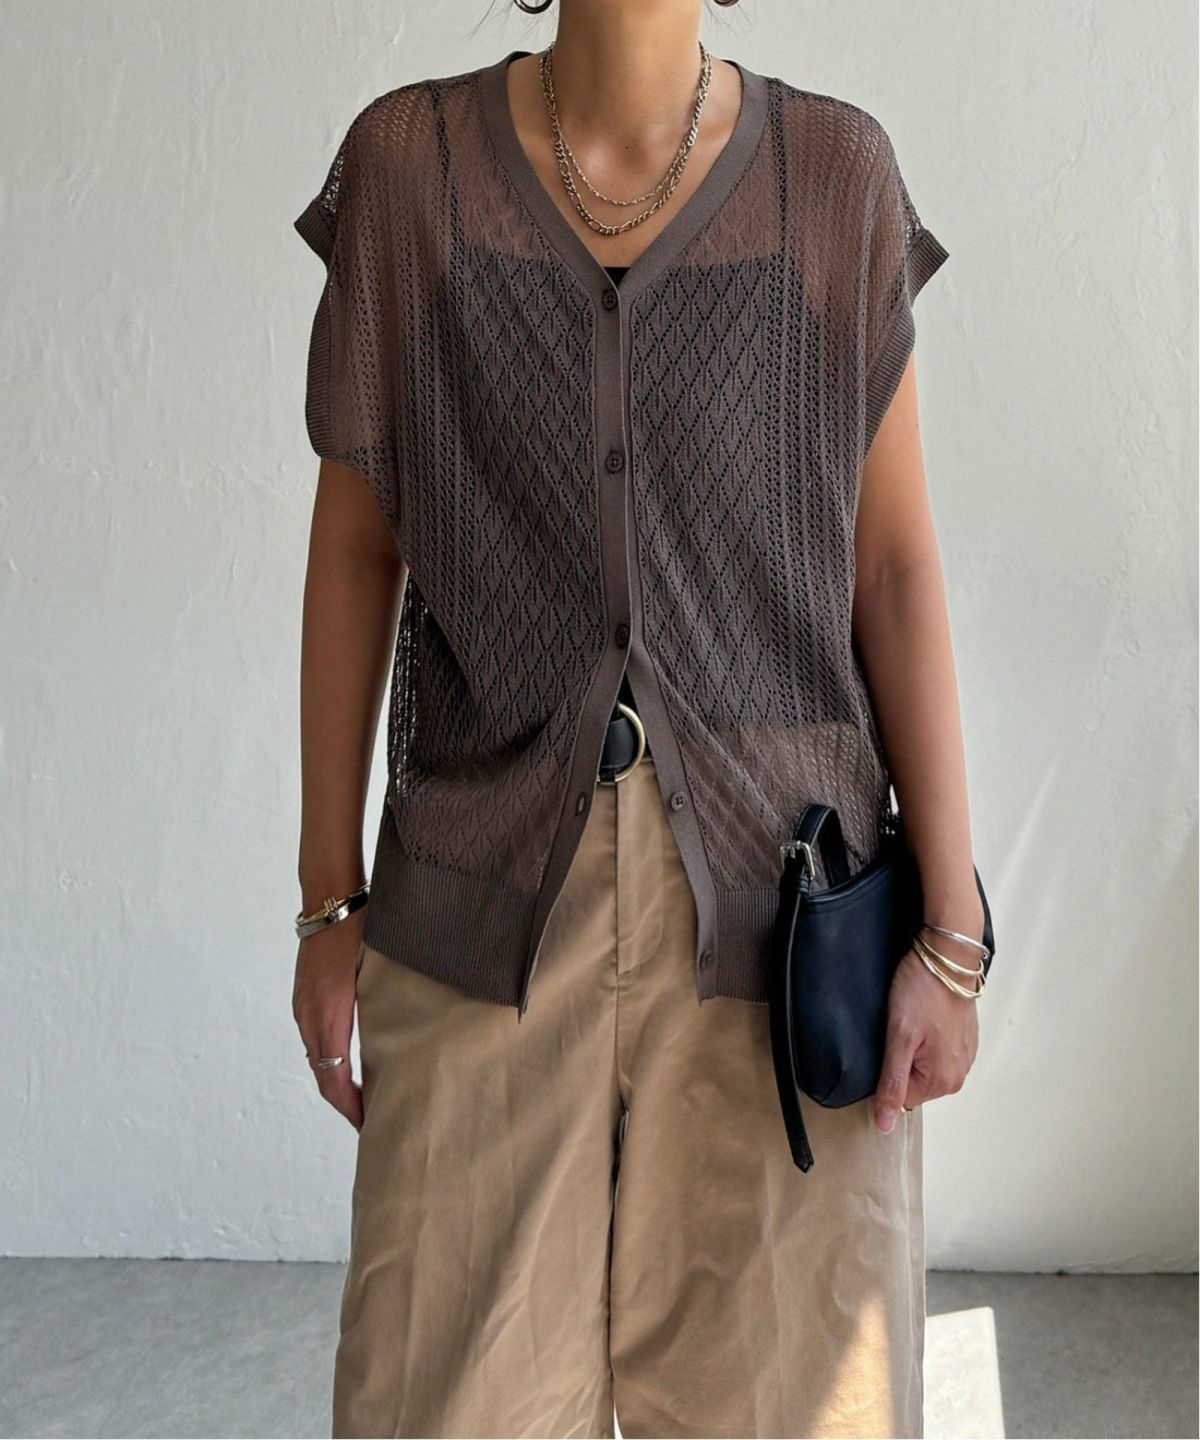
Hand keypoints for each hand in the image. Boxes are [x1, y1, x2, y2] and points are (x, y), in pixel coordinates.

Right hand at [292, 919, 364, 1130]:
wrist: (330, 898)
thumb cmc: (360, 929)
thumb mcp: (377, 972)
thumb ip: (385, 1009)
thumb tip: (408, 1044)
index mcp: (328, 1014)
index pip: (333, 1077)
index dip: (349, 1106)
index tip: (367, 1125)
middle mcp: (309, 1015)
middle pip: (322, 1073)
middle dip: (343, 1101)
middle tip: (370, 1119)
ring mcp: (303, 1005)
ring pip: (317, 1056)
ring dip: (335, 1080)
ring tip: (362, 1097)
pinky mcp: (304, 996)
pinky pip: (314, 1038)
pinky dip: (329, 1059)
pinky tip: (349, 1062)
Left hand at [872, 936, 980, 1132]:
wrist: (948, 958)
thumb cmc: (923, 991)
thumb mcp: (898, 1038)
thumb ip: (891, 1084)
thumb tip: (885, 1124)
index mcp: (942, 1081)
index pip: (899, 1097)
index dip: (885, 1071)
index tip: (888, 1044)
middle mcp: (958, 1075)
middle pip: (912, 1082)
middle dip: (900, 1059)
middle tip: (901, 1028)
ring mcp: (963, 1057)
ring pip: (922, 1065)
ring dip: (913, 1047)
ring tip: (913, 1020)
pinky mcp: (964, 1040)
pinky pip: (935, 1051)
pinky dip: (925, 1037)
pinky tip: (923, 1017)